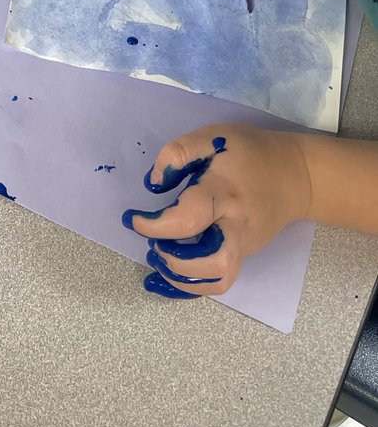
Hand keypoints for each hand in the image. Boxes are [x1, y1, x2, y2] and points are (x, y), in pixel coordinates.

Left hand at [122, 123, 311, 297]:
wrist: (294, 175)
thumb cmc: (249, 153)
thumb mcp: (212, 138)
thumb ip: (178, 154)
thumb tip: (153, 183)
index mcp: (224, 194)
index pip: (189, 219)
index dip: (155, 225)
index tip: (132, 218)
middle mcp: (237, 226)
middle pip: (212, 261)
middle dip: (174, 260)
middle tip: (153, 244)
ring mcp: (244, 246)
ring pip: (218, 280)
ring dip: (181, 279)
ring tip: (158, 258)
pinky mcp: (244, 255)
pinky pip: (220, 282)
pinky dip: (191, 287)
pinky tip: (166, 280)